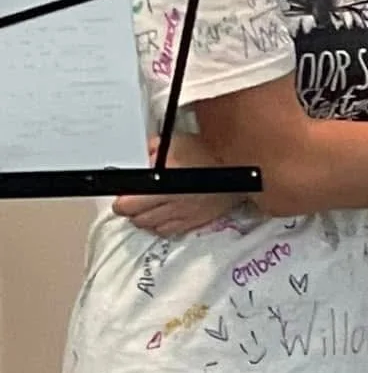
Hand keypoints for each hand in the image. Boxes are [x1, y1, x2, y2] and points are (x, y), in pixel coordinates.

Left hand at [113, 133, 249, 237]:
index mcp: (164, 182)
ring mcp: (183, 214)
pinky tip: (164, 213)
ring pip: (149, 226)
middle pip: (136, 218)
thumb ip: (153, 148)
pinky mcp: (193, 222)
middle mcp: (172, 202)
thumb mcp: (178, 141)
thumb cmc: (210, 152)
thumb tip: (139, 156)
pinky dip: (160, 224)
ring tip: (148, 205)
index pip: (128, 203)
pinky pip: (167, 230)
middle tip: (132, 198)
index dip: (121, 198)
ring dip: (144, 217)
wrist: (240, 169)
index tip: (122, 193)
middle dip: (129, 208)